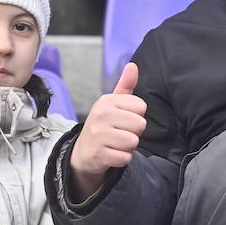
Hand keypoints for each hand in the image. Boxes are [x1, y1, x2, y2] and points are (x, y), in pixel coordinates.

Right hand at [69, 62, 146, 198]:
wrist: (83, 152)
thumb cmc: (104, 125)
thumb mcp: (113, 104)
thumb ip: (126, 85)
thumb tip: (133, 65)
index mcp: (107, 101)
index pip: (141, 107)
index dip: (136, 116)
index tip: (123, 119)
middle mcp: (101, 115)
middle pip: (140, 125)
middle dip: (134, 132)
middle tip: (119, 133)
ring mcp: (98, 135)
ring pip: (133, 142)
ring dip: (128, 147)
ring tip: (115, 143)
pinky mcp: (98, 154)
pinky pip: (125, 158)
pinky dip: (121, 159)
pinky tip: (111, 154)